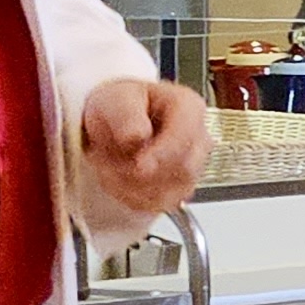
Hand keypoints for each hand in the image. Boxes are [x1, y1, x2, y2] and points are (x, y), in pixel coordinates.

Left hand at [81, 76, 212, 221]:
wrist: (113, 123)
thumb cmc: (119, 106)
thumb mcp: (115, 99)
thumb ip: (127, 115)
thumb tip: (138, 135)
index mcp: (189, 107)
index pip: (186, 138)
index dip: (162, 155)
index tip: (139, 166)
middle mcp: (197, 138)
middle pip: (184, 170)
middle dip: (140, 172)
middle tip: (107, 160)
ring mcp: (193, 166)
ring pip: (171, 192)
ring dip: (131, 186)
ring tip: (109, 166)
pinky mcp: (180, 189)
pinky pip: (160, 204)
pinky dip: (132, 197)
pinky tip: (120, 179)